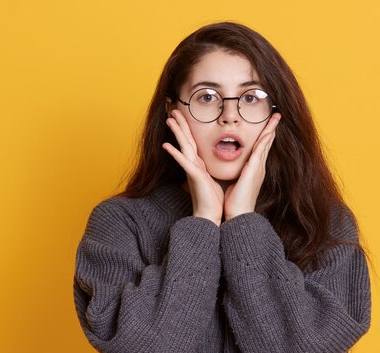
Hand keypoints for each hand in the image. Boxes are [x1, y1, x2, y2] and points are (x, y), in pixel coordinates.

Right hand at [162, 110, 223, 225]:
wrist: (211, 215)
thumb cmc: (213, 199)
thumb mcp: (212, 178)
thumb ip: (208, 168)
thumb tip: (211, 162)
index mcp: (199, 164)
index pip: (191, 142)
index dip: (187, 128)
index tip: (183, 115)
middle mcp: (194, 165)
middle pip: (185, 140)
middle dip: (180, 124)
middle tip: (174, 109)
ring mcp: (193, 170)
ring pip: (183, 147)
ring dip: (177, 133)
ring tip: (170, 120)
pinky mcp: (194, 177)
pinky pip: (184, 163)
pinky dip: (175, 154)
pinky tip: (166, 145)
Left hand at [223, 113, 280, 221]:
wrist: (237, 216)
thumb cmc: (234, 203)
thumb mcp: (235, 184)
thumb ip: (236, 175)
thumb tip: (232, 170)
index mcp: (253, 170)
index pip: (260, 148)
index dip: (264, 136)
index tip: (267, 124)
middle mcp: (258, 168)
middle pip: (266, 143)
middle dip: (271, 128)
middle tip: (276, 115)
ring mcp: (258, 169)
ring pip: (265, 144)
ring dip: (270, 129)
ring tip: (275, 117)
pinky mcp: (254, 171)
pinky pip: (260, 151)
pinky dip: (264, 140)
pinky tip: (268, 131)